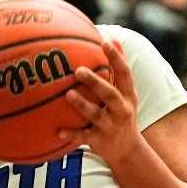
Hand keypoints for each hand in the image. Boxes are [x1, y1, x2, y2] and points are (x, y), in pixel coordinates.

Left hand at [58, 41, 137, 165]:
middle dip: (96, 83)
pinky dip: (72, 135)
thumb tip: (113, 37)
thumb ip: (118, 68)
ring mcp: (110, 127)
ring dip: (82, 105)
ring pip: (96, 115)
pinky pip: (83, 138)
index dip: (117, 58)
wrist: (126, 150)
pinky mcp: (99, 141)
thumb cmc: (121, 114)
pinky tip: (58, 131)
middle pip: (110, 95)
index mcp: (128, 96)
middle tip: (79, 70)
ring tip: (68, 94)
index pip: (125, 74)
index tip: (105, 42)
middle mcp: (121, 111)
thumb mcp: (126, 93)